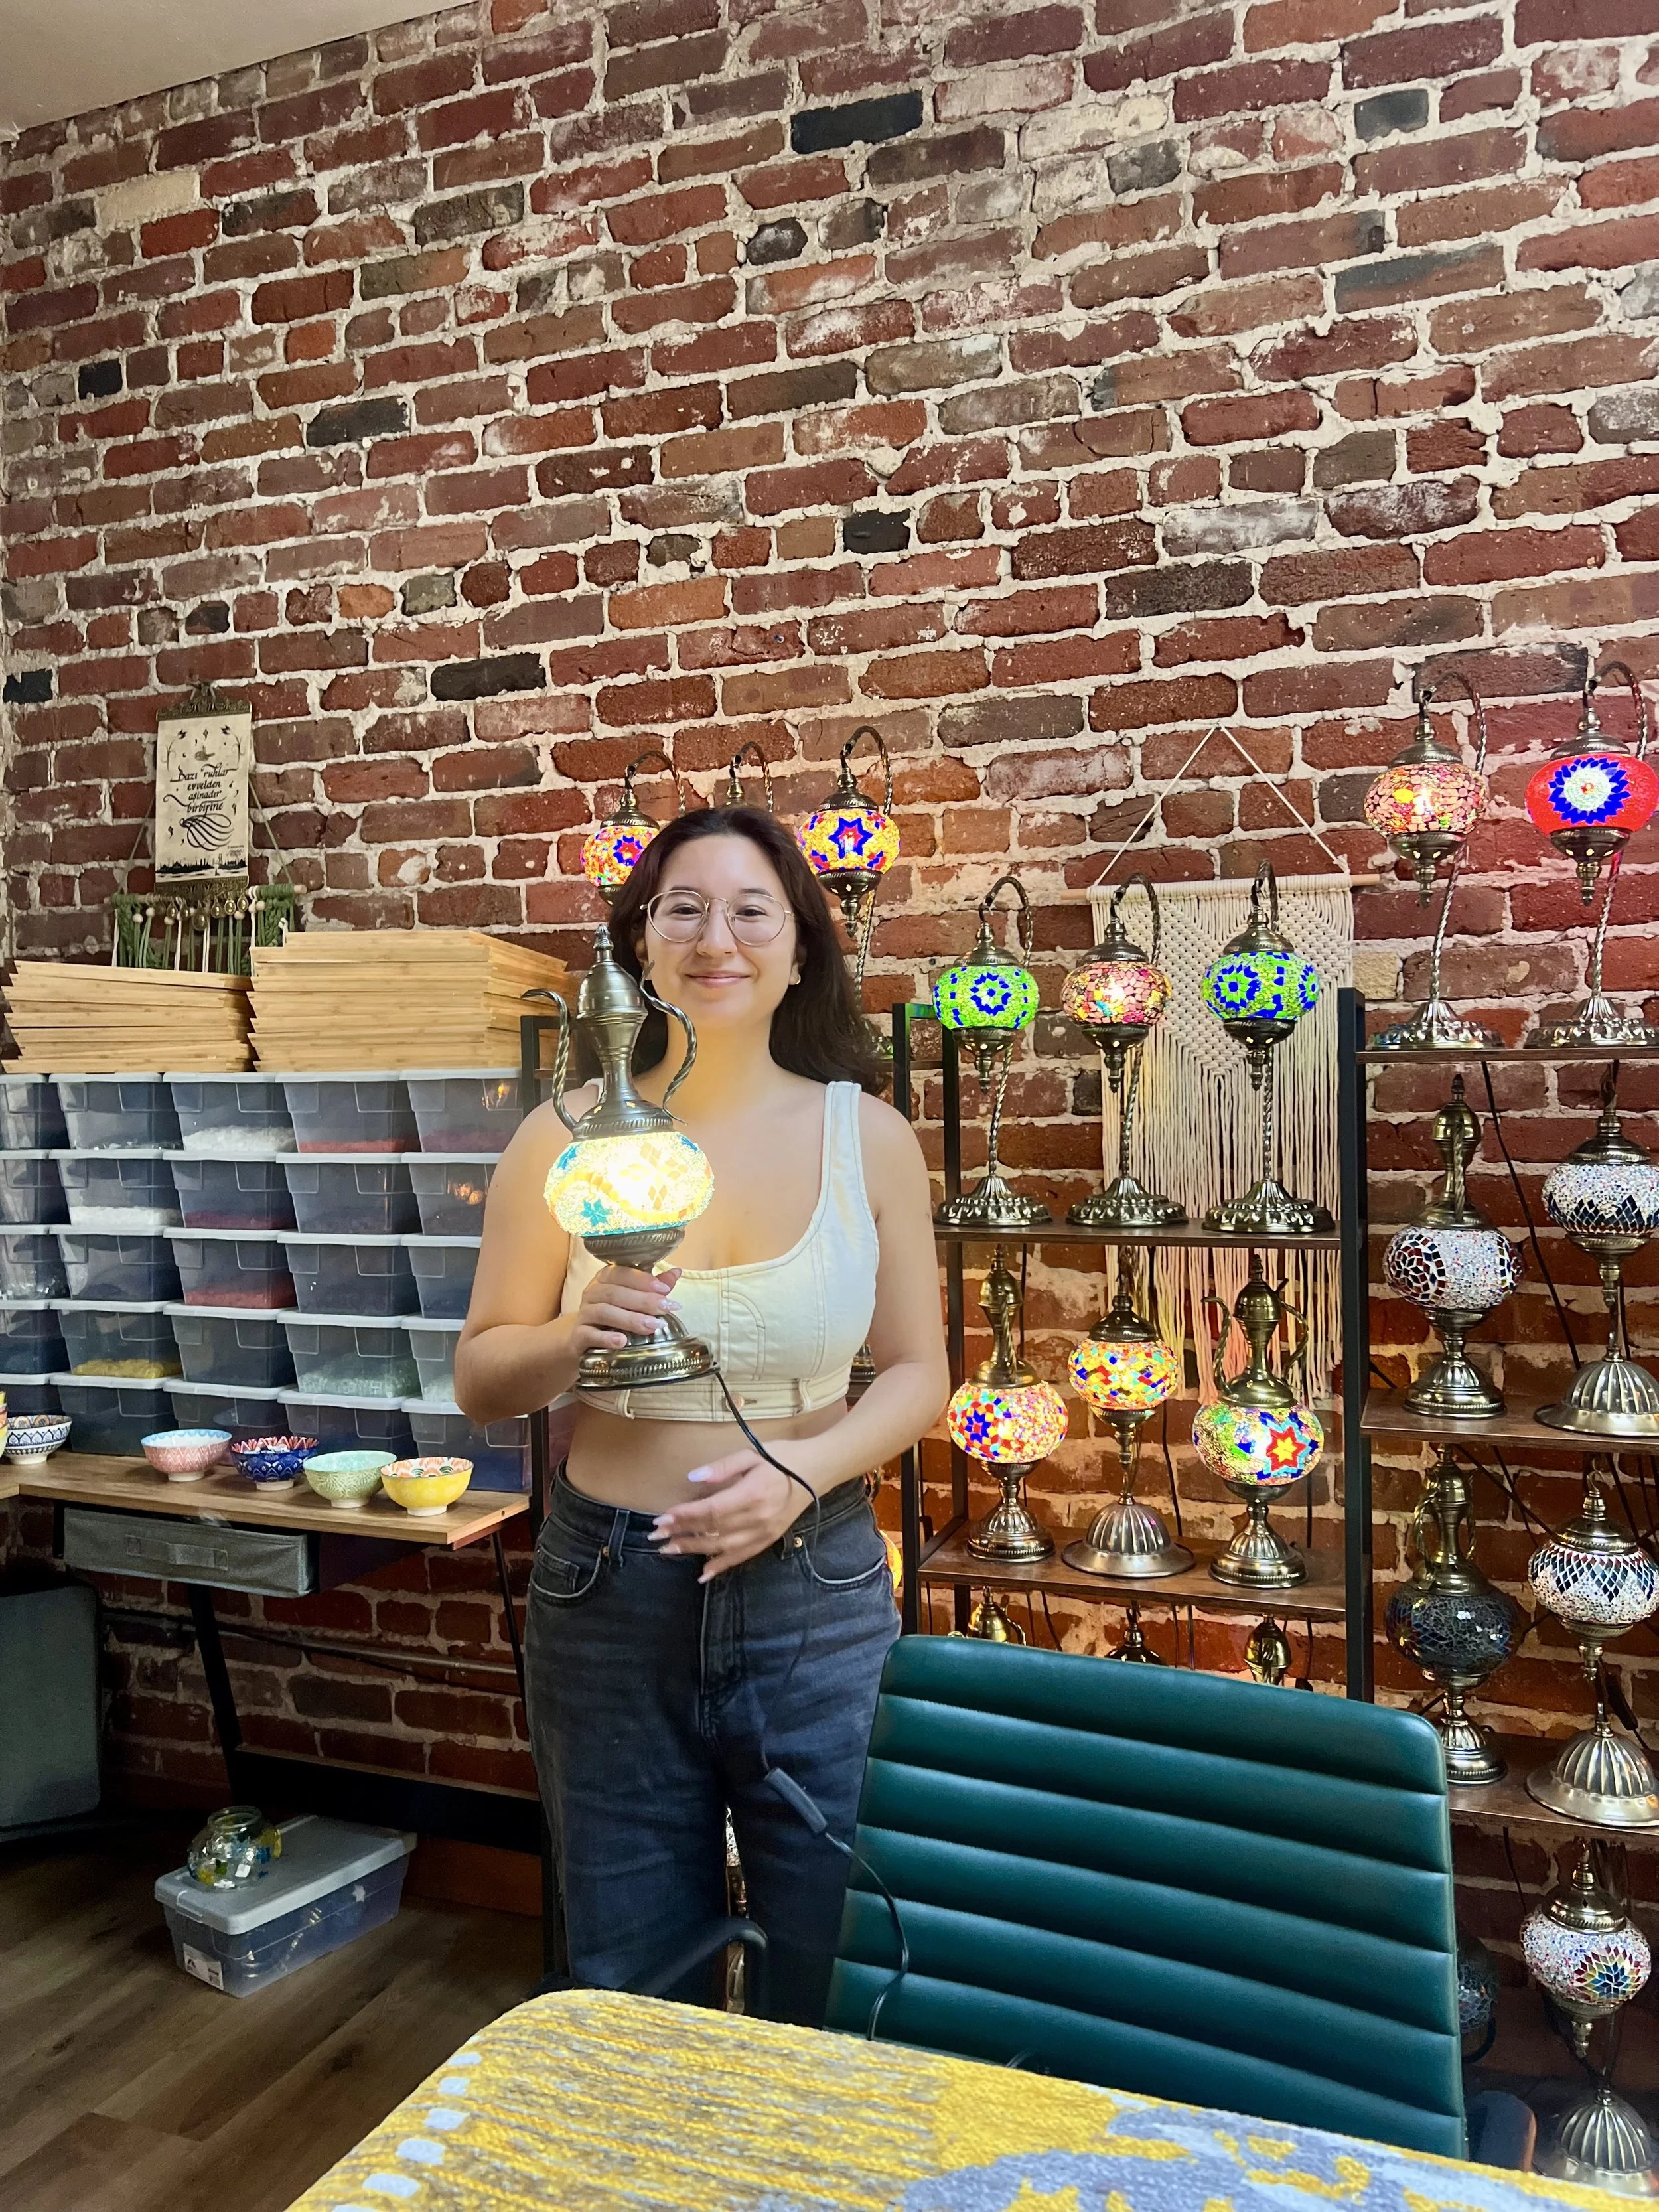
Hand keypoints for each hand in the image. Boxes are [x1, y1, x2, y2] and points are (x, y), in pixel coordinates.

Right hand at [566, 1264, 677, 1361]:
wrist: (582, 1339)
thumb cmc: (613, 1314)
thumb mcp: (632, 1298)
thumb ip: (652, 1287)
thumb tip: (676, 1273)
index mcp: (604, 1278)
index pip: (620, 1273)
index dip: (642, 1280)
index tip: (664, 1289)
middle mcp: (591, 1293)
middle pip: (615, 1293)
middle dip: (643, 1300)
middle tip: (665, 1309)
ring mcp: (583, 1314)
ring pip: (604, 1312)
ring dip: (629, 1319)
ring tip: (651, 1326)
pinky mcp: (578, 1336)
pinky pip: (589, 1334)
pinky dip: (605, 1338)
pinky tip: (622, 1341)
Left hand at [649, 1450, 808, 1581]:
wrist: (816, 1471)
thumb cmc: (782, 1458)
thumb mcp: (751, 1454)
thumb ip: (721, 1468)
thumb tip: (692, 1478)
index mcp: (751, 1494)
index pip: (710, 1511)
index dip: (684, 1517)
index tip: (662, 1519)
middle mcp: (757, 1518)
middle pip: (712, 1531)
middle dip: (681, 1534)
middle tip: (655, 1537)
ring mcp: (764, 1532)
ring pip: (722, 1547)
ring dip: (693, 1550)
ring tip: (669, 1550)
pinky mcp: (769, 1540)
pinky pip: (742, 1557)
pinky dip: (721, 1566)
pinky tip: (703, 1573)